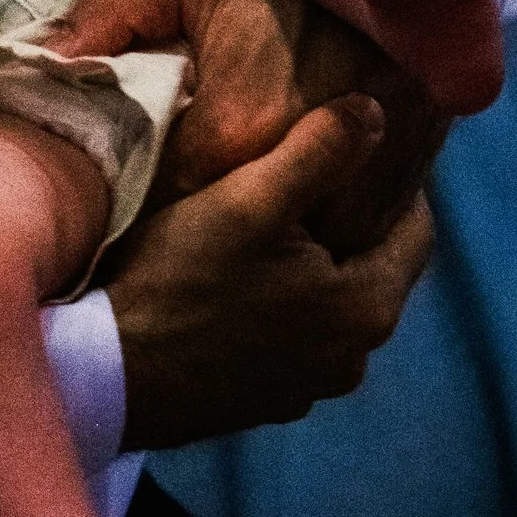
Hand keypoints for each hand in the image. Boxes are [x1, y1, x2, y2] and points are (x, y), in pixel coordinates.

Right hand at [107, 97, 433, 448]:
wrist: (100, 375)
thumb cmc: (178, 282)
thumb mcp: (250, 200)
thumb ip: (321, 151)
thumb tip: (376, 112)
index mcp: (367, 310)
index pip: (416, 231)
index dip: (394, 182)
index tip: (359, 146)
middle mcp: (351, 361)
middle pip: (371, 269)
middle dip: (350, 223)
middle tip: (309, 176)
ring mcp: (307, 390)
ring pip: (329, 305)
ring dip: (312, 267)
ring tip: (269, 225)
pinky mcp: (263, 404)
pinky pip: (292, 339)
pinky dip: (280, 307)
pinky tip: (236, 280)